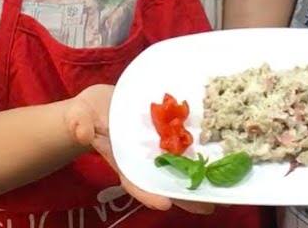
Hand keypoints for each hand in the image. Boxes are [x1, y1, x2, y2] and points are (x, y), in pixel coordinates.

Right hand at [66, 84, 214, 214]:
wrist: (101, 103)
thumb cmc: (87, 114)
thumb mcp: (80, 115)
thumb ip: (79, 123)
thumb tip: (80, 132)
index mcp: (122, 162)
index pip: (135, 182)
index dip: (148, 194)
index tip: (164, 204)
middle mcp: (144, 160)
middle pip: (166, 183)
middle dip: (187, 196)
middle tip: (210, 205)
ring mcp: (158, 149)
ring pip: (181, 168)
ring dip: (201, 179)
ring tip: (227, 191)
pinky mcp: (169, 135)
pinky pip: (186, 145)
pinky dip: (203, 151)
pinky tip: (224, 154)